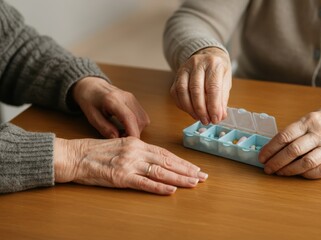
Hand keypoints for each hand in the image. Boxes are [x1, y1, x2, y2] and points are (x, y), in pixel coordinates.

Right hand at [53, 137, 207, 194]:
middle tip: (202, 176)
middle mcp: (136, 151)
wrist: (74, 156)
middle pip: (167, 161)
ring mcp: (129, 164)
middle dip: (187, 170)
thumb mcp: (120, 145)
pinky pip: (143, 182)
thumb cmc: (95, 152)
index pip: (165, 153)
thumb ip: (137, 151)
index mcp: (136, 143)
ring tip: (193, 183)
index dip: (182, 161)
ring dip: (179, 178)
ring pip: (160, 171)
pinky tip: (171, 190)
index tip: (195, 168)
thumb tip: (155, 159)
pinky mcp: (120, 177)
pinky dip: (158, 186)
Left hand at [72, 77, 149, 137]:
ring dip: (136, 129)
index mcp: (113, 99)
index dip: (132, 132)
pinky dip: (137, 125)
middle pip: (139, 120)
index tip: (130, 144)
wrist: (92, 86)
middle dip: (133, 133)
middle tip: (121, 138)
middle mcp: (126, 97)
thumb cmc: (89, 100)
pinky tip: (126, 126)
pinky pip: (142, 116)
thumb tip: (117, 138)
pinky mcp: (135, 101)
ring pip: (143, 119)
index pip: (129, 117)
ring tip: (123, 132)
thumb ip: (104, 128)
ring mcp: (132, 98)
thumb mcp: (92, 116)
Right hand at [171, 47, 231, 124]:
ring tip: (198, 118)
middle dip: (201, 109)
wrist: (208, 55)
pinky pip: (175, 92)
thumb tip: (220, 116)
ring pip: (183, 90)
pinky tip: (190, 111)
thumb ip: (222, 99)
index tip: (215, 118)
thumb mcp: (225, 82)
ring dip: (190, 108)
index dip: (213, 106)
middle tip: (206, 121)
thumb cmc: (218, 70)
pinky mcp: (176, 75)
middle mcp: (198, 63)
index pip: (212, 87)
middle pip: (196, 89)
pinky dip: (182, 105)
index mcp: (214, 64)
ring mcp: (185, 68)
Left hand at [259, 105, 320, 178]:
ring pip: (307, 162)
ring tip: (279, 173)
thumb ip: (295, 131)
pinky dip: (308, 175)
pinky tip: (298, 175)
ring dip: (290, 170)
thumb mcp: (309, 118)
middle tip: (267, 168)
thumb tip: (273, 148)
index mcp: (309, 121)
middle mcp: (319, 133)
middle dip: (277, 162)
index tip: (262, 157)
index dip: (271, 148)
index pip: (285, 136)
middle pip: (294, 150)